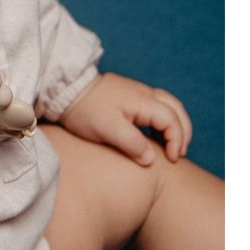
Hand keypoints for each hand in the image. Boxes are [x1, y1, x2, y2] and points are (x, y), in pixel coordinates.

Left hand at [58, 73, 192, 165]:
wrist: (66, 90)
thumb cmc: (86, 110)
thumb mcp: (107, 129)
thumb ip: (132, 144)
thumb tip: (151, 159)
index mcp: (142, 100)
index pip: (171, 120)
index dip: (177, 140)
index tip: (172, 159)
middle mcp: (143, 93)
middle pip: (175, 109)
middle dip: (183, 131)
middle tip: (179, 154)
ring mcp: (136, 93)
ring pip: (167, 105)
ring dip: (175, 124)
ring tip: (172, 146)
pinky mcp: (128, 96)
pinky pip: (155, 106)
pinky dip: (163, 120)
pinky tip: (154, 136)